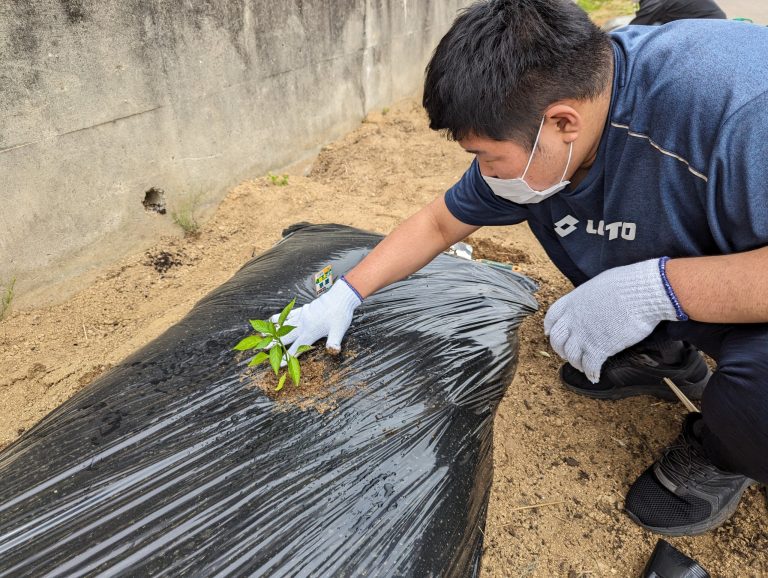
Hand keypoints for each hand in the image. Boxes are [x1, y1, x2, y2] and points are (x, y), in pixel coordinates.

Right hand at [271, 277, 362, 356]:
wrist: (340, 297)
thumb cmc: (340, 315)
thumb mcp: (339, 330)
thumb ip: (334, 342)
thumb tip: (333, 351)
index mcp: (310, 332)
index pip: (297, 347)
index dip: (288, 356)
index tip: (280, 363)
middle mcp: (303, 324)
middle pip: (286, 336)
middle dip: (275, 344)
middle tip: (263, 349)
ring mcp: (302, 315)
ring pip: (284, 324)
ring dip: (273, 330)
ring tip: (262, 334)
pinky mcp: (303, 309)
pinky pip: (288, 314)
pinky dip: (279, 317)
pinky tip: (272, 319)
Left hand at [543, 259, 677, 382]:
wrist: (641, 293)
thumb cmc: (626, 284)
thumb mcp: (597, 285)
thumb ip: (589, 298)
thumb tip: (593, 302)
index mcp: (572, 302)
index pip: (552, 317)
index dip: (550, 327)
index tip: (549, 333)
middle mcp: (573, 319)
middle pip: (556, 339)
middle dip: (560, 349)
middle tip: (567, 354)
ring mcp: (584, 335)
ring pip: (571, 356)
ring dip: (576, 363)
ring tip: (583, 366)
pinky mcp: (599, 348)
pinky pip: (590, 366)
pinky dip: (591, 373)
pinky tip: (595, 377)